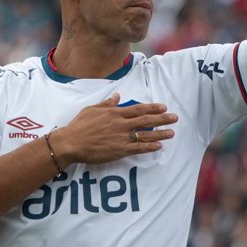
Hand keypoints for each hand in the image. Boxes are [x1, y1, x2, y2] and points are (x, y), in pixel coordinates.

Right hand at [49, 93, 177, 166]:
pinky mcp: (119, 150)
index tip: (163, 107)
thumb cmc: (80, 125)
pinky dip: (149, 147)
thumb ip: (107, 103)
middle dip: (162, 119)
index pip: (139, 109)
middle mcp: (121, 124)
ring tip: (171, 132)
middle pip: (146, 120)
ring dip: (160, 133)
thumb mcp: (93, 109)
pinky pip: (138, 148)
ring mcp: (122, 137)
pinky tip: (159, 146)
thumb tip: (117, 96)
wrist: (71, 142)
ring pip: (145, 134)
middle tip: (175, 118)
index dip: (153, 108)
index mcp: (115, 113)